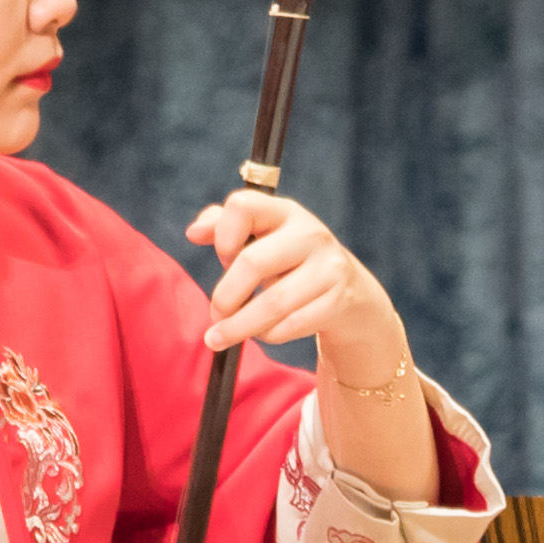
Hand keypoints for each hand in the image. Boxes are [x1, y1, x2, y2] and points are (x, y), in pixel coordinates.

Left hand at [180, 192, 394, 364]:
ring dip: (238, 326)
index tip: (223, 258)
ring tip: (218, 337)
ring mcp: (328, 268)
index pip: (243, 205)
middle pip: (253, 262)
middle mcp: (310, 234)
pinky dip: (268, 334)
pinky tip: (261, 334)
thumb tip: (193, 232)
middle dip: (225, 295)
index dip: (223, 234)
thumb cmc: (290, 262)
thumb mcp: (263, 238)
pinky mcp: (338, 301)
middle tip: (215, 312)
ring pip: (272, 303)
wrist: (350, 292)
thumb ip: (224, 227)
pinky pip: (290, 325)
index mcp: (285, 212)